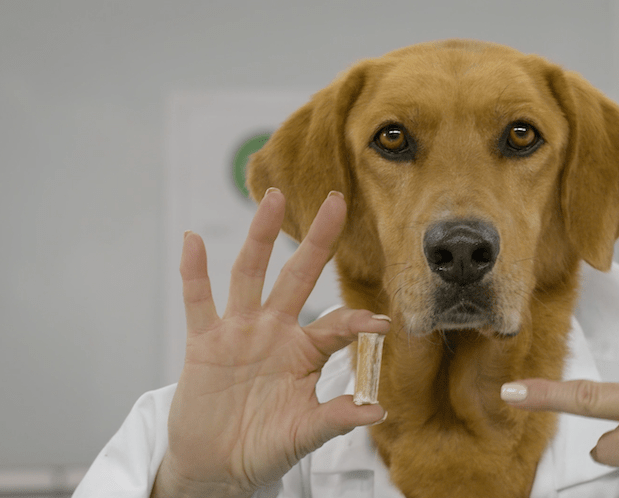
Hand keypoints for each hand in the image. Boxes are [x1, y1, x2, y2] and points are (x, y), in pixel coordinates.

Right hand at [151, 189, 388, 497]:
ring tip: (272, 197)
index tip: (381, 323)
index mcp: (305, 352)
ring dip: (259, 237)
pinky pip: (198, 301)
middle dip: (317, 241)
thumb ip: (337, 419)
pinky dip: (193, 272)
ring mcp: (239, 332)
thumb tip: (379, 413)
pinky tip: (193, 240)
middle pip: (298, 276)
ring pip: (250, 275)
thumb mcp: (306, 433)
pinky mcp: (204, 343)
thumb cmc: (266, 446)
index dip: (357, 321)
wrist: (217, 465)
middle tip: (336, 201)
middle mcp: (275, 331)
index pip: (336, 326)